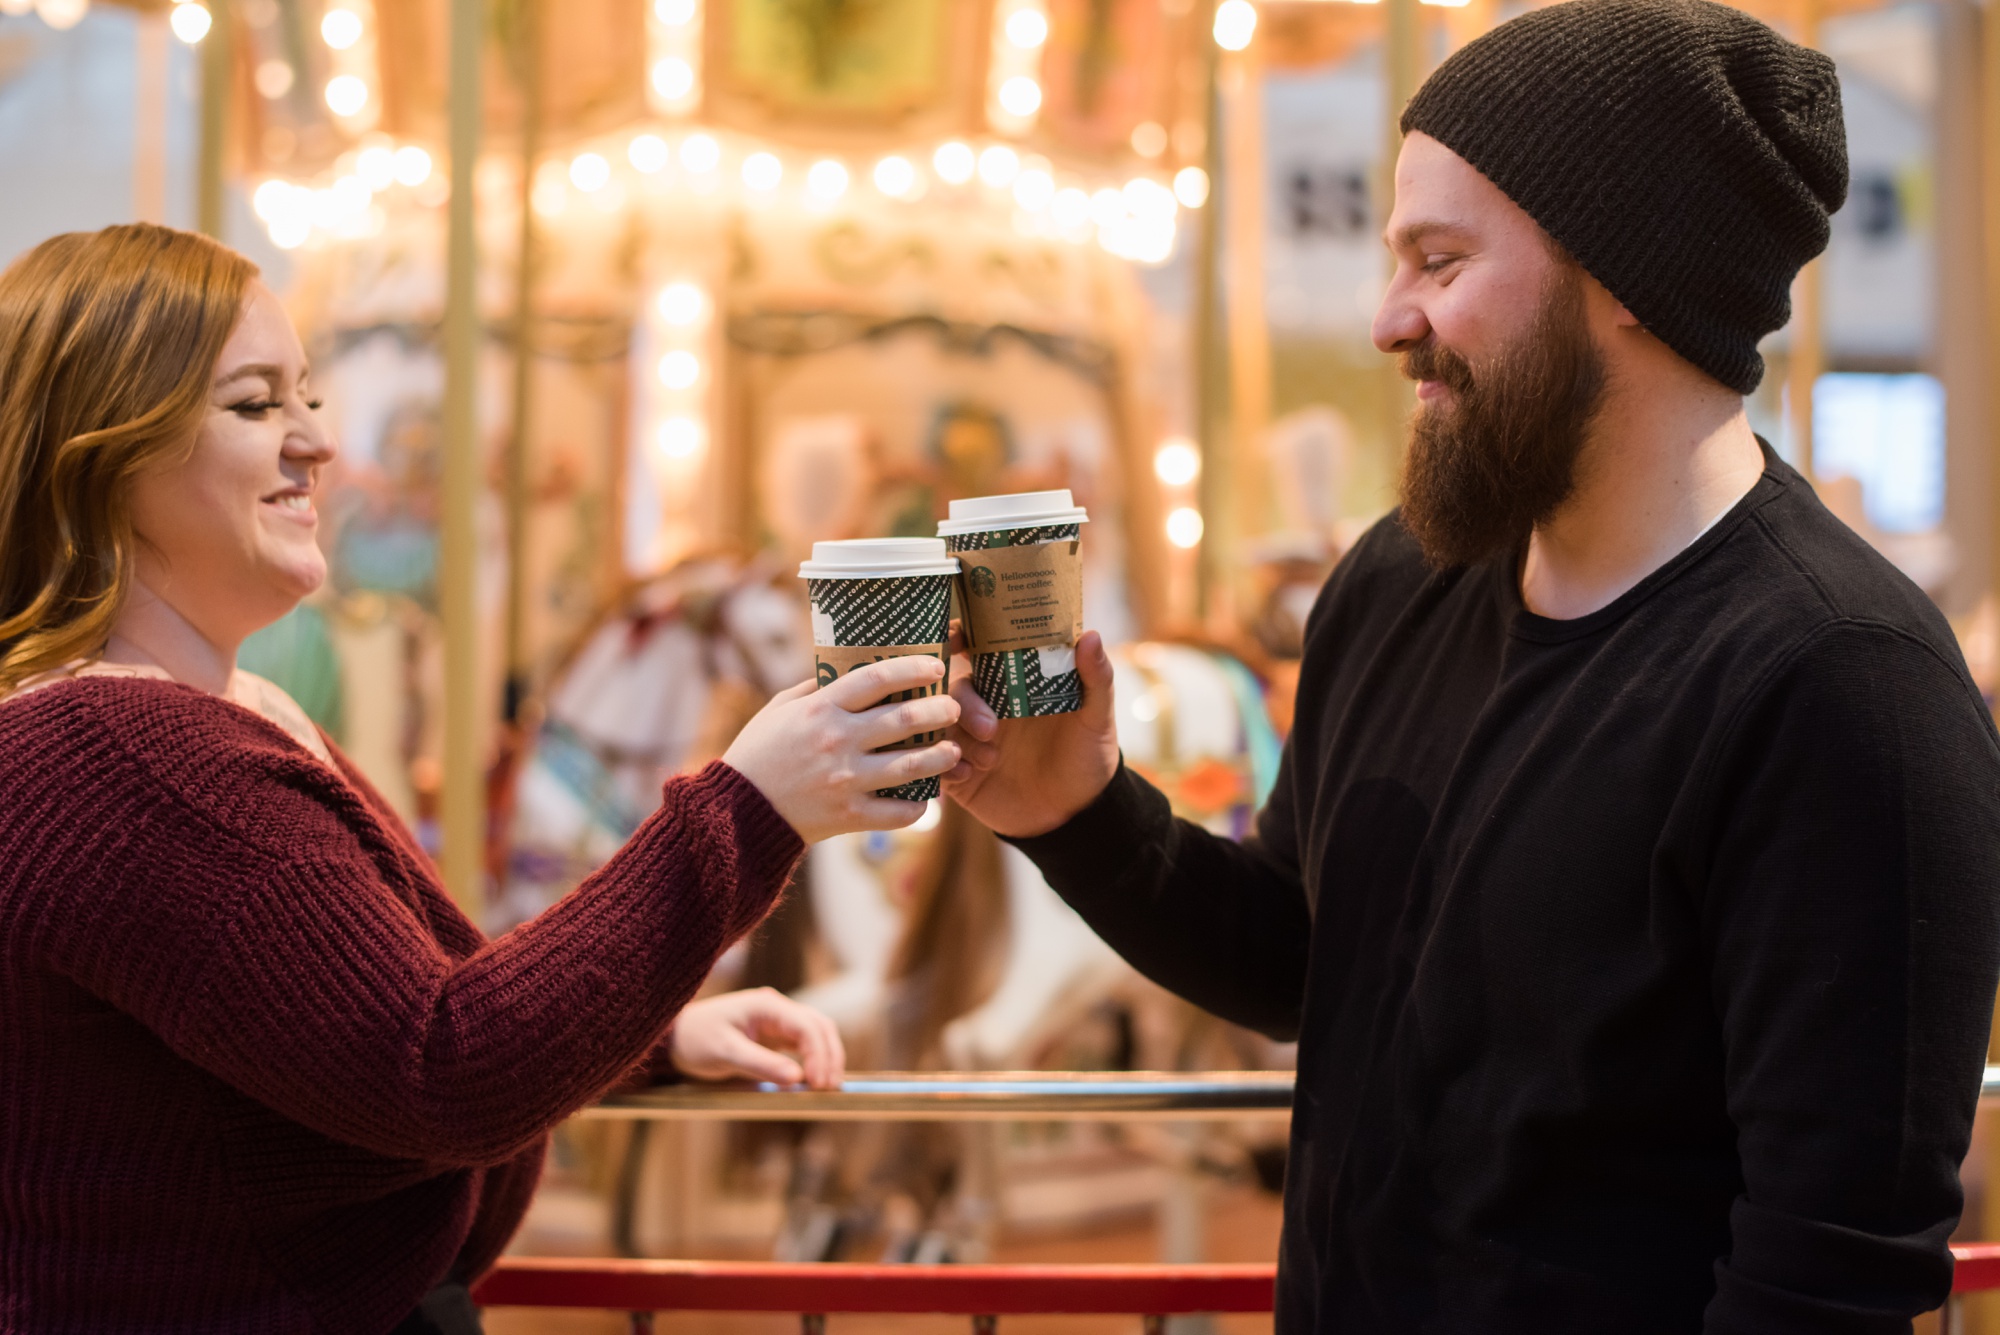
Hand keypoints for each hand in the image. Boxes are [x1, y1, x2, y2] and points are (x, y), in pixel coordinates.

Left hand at [668, 987, 844, 1087]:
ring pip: (816, 1034)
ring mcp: (778, 1022)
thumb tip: (797, 1079)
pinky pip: (804, 1045)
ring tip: (827, 1086)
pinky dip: (815, 1061)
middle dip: (830, 1056)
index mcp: (766, 1005)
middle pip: (819, 1026)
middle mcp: (777, 1009)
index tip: (818, 1083)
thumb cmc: (696, 1040)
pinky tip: (815, 1080)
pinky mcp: (775, 1037)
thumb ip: (761, 1064)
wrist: (675, 1038)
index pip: (806, 1026)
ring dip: (826, 1058)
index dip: (819, 1054)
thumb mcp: (725, 1053)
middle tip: (829, 1088)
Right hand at [723, 655, 960, 843]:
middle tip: (952, 707)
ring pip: (912, 765)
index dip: (913, 668)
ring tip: (953, 749)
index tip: (936, 666)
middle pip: (905, 718)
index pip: (877, 678)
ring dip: (941, 755)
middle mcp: (837, 740)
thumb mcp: (778, 710)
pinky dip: (918, 805)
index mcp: (820, 709)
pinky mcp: (849, 816)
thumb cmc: (757, 754)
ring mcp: (846, 780)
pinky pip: (898, 812)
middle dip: (939, 709)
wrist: (735, 813)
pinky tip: (927, 797)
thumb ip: (813, 689)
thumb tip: (844, 666)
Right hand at [943, 628, 1119, 837]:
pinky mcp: (963, 774)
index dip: (959, 637)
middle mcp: (988, 707)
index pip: (978, 651)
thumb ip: (1095, 679)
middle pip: (956, 689)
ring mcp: (972, 741)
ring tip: (991, 760)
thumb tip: (1090, 636)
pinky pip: (937, 764)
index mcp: (1015, 685)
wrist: (1078, 815)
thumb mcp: (1097, 718)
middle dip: (967, 704)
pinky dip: (947, 766)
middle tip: (991, 728)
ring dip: (959, 737)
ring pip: (941, 726)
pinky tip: (972, 775)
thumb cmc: (1088, 757)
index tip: (957, 638)